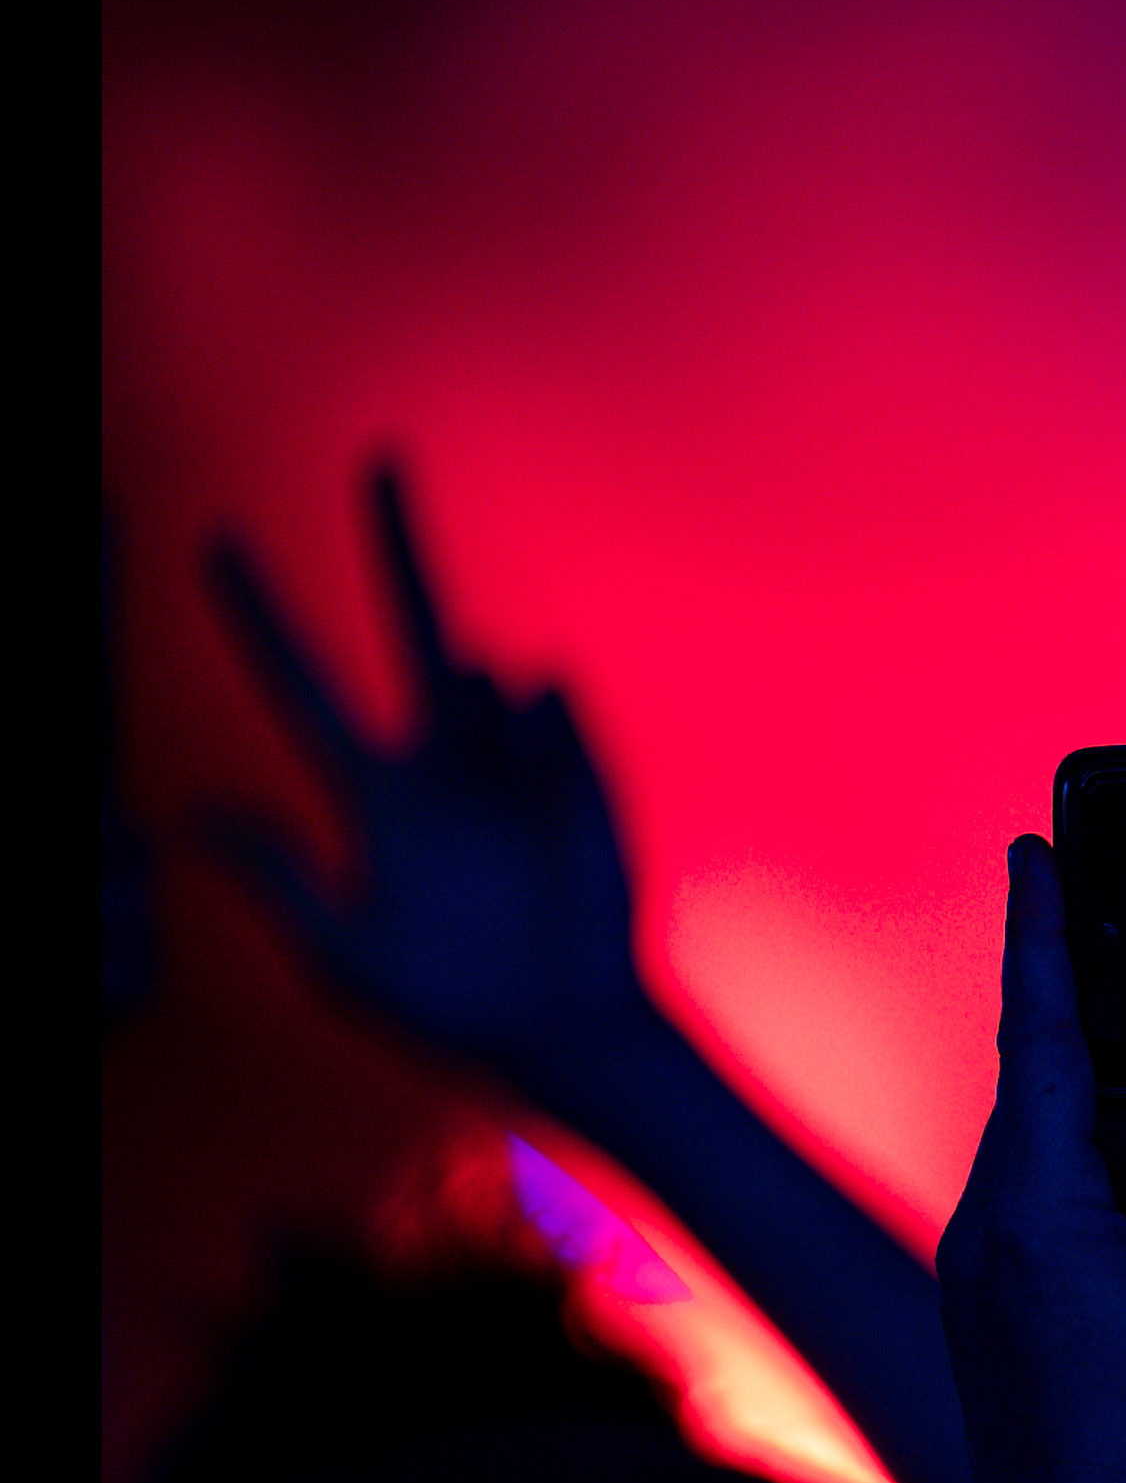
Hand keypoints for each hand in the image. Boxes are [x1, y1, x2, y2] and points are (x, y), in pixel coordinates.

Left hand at [206, 469, 642, 1088]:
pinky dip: (534, 736)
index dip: (257, 613)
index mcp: (370, 795)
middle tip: (376, 458)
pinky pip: (544, 702)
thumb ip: (273, 879)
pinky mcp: (575, 762)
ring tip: (494, 808)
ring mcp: (510, 756)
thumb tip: (193, 812)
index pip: (300, 685)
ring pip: (479, 675)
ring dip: (473, 717)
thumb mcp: (336, 956)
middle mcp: (438, 759)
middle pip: (411, 625)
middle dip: (396, 542)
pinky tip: (543, 807)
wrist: (567, 1024)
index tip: (214, 542)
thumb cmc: (449, 1006)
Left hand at [936, 839, 1125, 1482]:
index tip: (1032, 851)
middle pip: (1035, 1082)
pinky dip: (1087, 1158)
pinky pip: (1040, 1196)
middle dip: (1072, 998)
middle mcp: (990, 1220)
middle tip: (1104, 916)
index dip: (1041, 936)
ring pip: (1038, 1144)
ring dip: (1086, 1088)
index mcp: (1035, 1204)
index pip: (1040, 1036)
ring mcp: (984, 1266)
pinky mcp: (999, 1305)